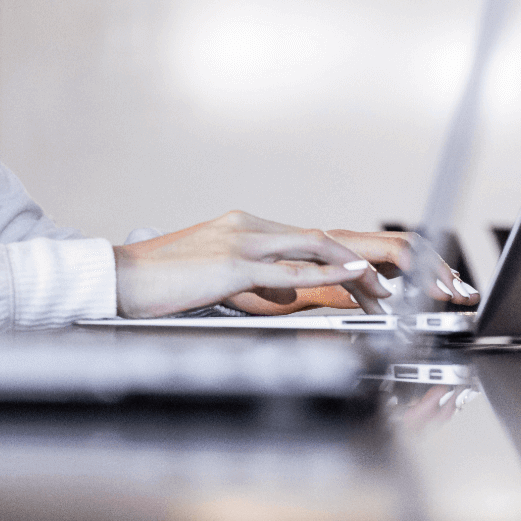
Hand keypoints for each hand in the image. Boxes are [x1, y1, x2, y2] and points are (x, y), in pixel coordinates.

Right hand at [113, 211, 477, 318]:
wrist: (117, 278)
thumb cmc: (161, 284)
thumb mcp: (218, 279)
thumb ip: (260, 281)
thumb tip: (293, 294)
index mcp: (246, 228)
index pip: (315, 239)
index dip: (355, 256)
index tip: (389, 276)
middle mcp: (249, 226)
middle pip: (327, 237)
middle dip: (373, 259)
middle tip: (402, 278)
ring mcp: (242, 242)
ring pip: (317, 247)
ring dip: (361, 268)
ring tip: (394, 287)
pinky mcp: (232, 264)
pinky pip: (290, 268)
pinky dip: (328, 273)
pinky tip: (355, 279)